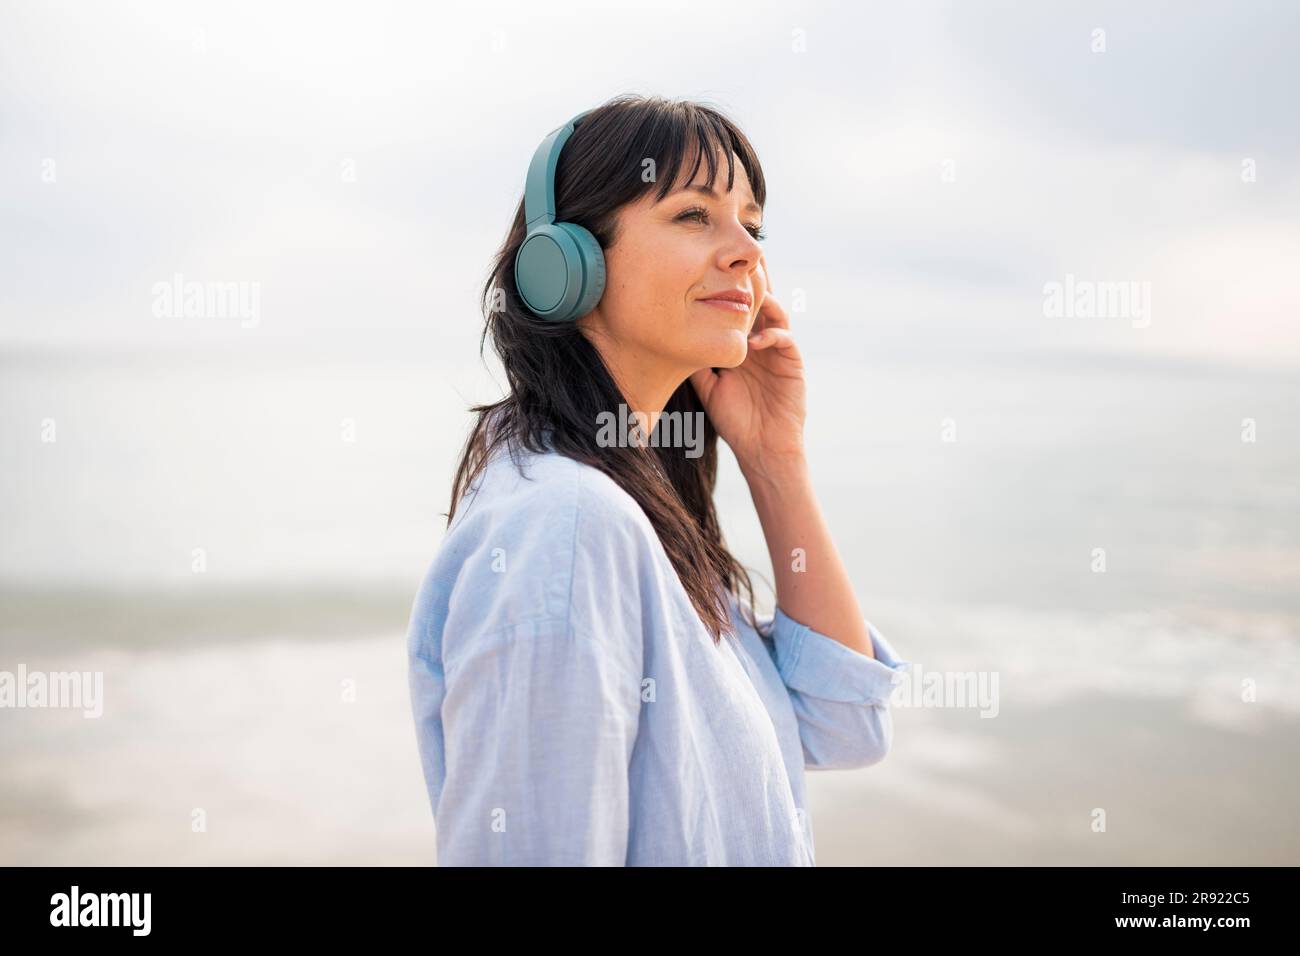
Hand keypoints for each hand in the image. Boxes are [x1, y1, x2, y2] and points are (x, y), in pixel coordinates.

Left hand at [688, 255, 806, 480]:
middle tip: (734, 263)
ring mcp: (779, 350)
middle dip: (749, 281)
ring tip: (746, 293)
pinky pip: (785, 339)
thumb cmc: (735, 419)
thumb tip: (670, 340)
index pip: (738, 307)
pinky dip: (770, 335)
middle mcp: (762, 341)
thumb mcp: (708, 387)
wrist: (762, 448)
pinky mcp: (793, 364)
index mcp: (743, 342)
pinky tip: (754, 341)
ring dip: (762, 299)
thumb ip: (696, 363)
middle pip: (759, 300)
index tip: (708, 272)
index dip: (727, 289)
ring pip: (775, 312)